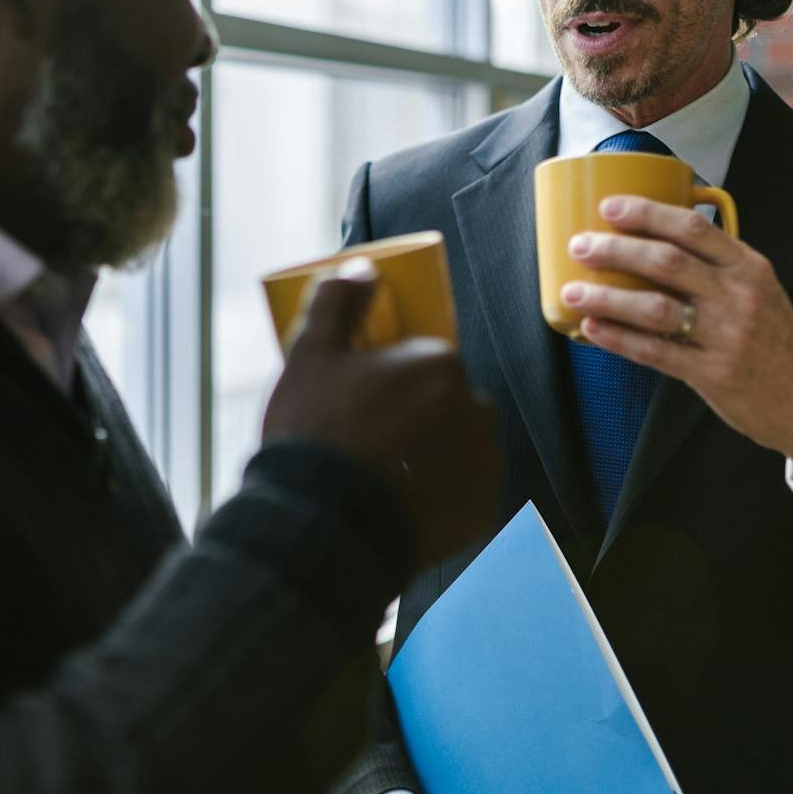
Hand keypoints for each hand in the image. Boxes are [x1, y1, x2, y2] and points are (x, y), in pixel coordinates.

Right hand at [262, 266, 501, 563]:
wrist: (324, 525)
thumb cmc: (315, 434)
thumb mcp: (309, 355)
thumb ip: (338, 300)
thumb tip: (364, 268)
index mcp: (440, 363)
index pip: (422, 359)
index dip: (389, 377)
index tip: (359, 399)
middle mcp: (476, 408)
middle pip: (444, 401)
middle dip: (414, 414)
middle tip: (366, 440)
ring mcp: (483, 463)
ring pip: (456, 445)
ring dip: (430, 453)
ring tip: (380, 476)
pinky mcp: (481, 511)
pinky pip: (462, 492)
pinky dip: (439, 494)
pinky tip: (400, 502)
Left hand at [560, 195, 792, 489]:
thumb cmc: (771, 338)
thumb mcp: (758, 289)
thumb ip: (716, 265)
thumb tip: (651, 239)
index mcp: (749, 266)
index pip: (694, 228)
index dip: (647, 213)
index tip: (608, 207)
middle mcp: (739, 297)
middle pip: (668, 262)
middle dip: (616, 250)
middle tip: (579, 246)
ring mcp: (726, 336)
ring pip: (656, 308)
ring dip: (607, 298)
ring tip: (571, 292)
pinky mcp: (713, 374)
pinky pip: (655, 353)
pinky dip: (618, 339)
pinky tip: (591, 330)